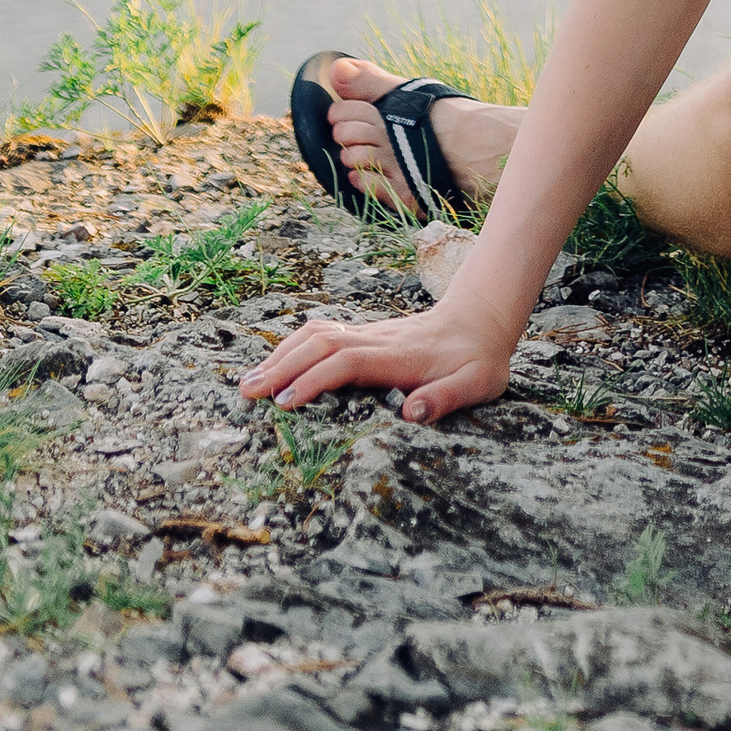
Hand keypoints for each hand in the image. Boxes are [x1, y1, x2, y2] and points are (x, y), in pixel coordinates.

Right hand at [239, 301, 513, 426]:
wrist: (482, 317)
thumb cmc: (480, 359)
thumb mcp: (478, 384)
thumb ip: (447, 398)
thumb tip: (410, 413)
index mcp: (401, 357)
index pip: (347, 362)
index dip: (314, 379)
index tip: (284, 404)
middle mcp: (379, 340)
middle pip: (321, 342)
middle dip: (283, 365)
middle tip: (248, 393)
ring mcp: (370, 333)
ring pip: (317, 333)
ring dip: (282, 354)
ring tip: (250, 381)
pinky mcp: (365, 334)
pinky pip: (323, 334)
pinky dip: (293, 347)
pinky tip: (275, 366)